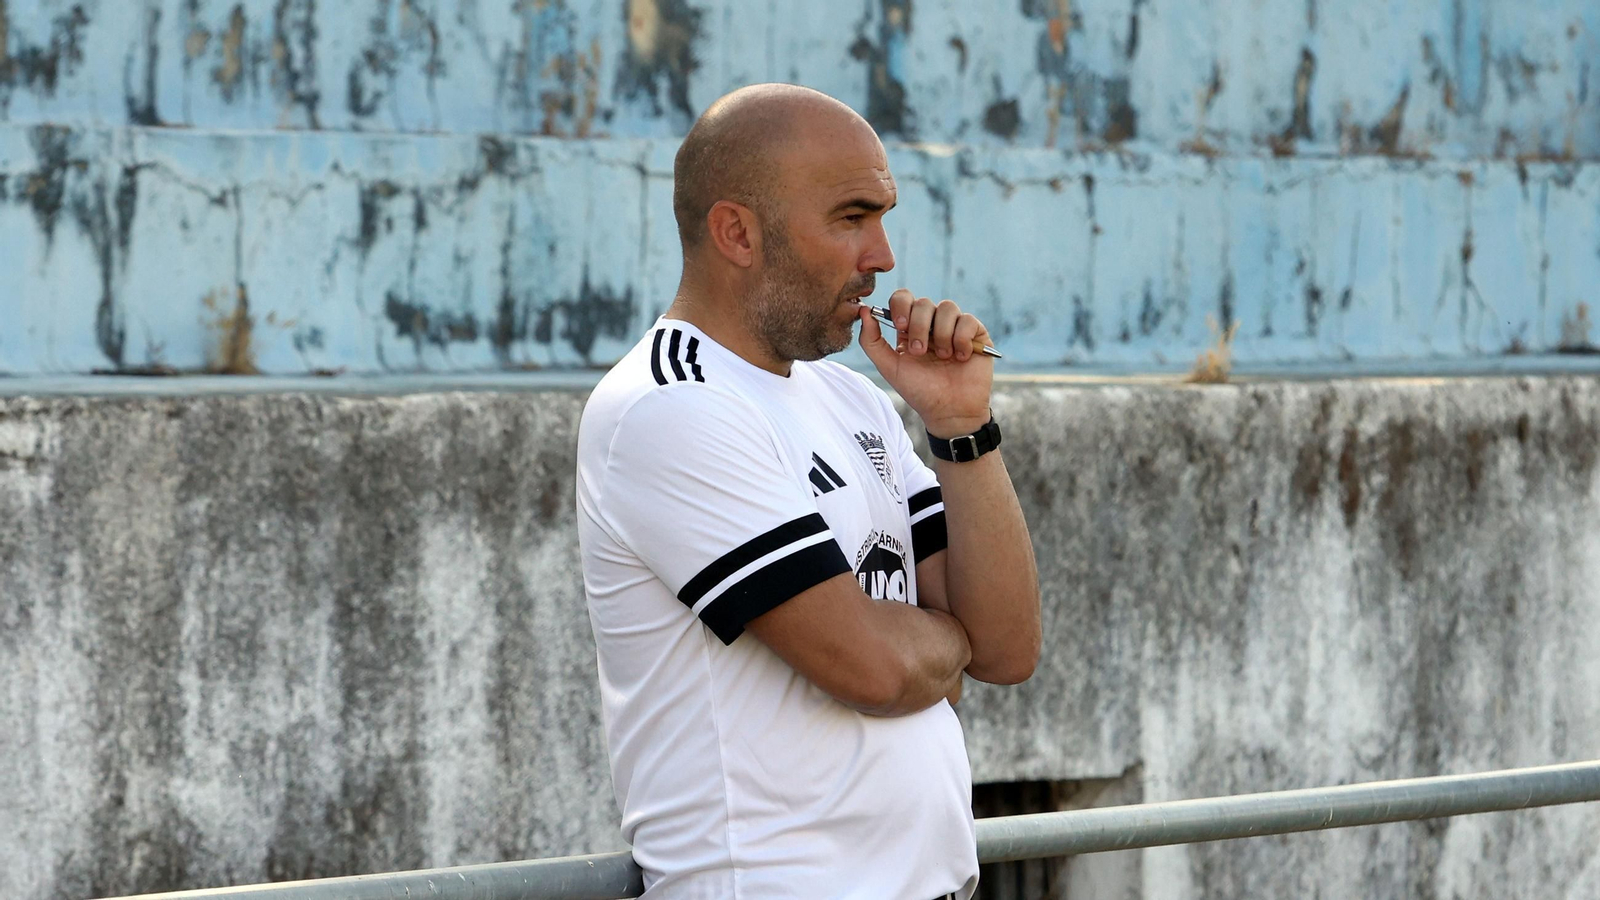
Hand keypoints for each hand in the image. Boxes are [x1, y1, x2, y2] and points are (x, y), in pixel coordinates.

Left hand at [858, 289, 993, 437]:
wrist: (949, 411)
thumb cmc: (919, 391)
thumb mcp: (889, 367)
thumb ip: (871, 341)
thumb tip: (864, 310)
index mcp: (910, 327)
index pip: (903, 298)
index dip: (900, 306)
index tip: (900, 326)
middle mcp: (932, 323)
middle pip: (923, 302)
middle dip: (919, 326)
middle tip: (920, 351)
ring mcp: (954, 326)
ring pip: (947, 307)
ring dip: (941, 334)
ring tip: (943, 357)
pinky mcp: (975, 333)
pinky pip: (967, 320)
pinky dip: (961, 339)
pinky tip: (960, 357)